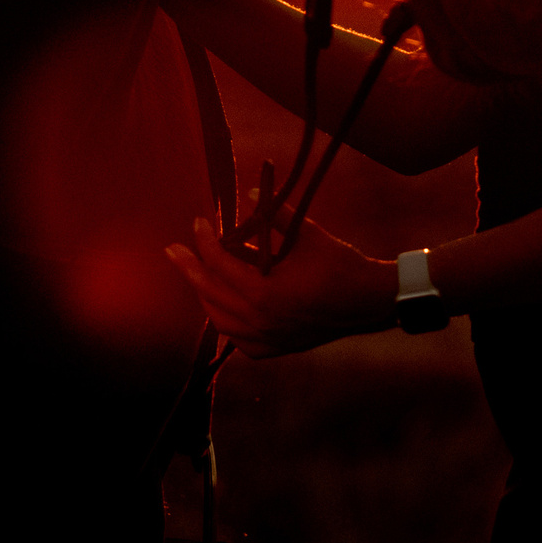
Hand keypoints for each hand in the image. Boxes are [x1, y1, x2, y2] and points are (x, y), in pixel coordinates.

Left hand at [166, 214, 398, 357]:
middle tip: (172, 250)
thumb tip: (249, 192)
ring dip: (205, 295)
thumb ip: (275, 214)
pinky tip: (224, 306)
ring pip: (219, 320)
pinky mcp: (275, 350)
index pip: (219, 263)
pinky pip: (237, 340)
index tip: (198, 221)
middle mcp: (260, 321)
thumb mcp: (308, 234)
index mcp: (265, 292)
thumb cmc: (341, 265)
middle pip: (209, 293)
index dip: (204, 240)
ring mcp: (266, 340)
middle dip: (188, 268)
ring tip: (197, 274)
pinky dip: (226, 322)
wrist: (370, 303)